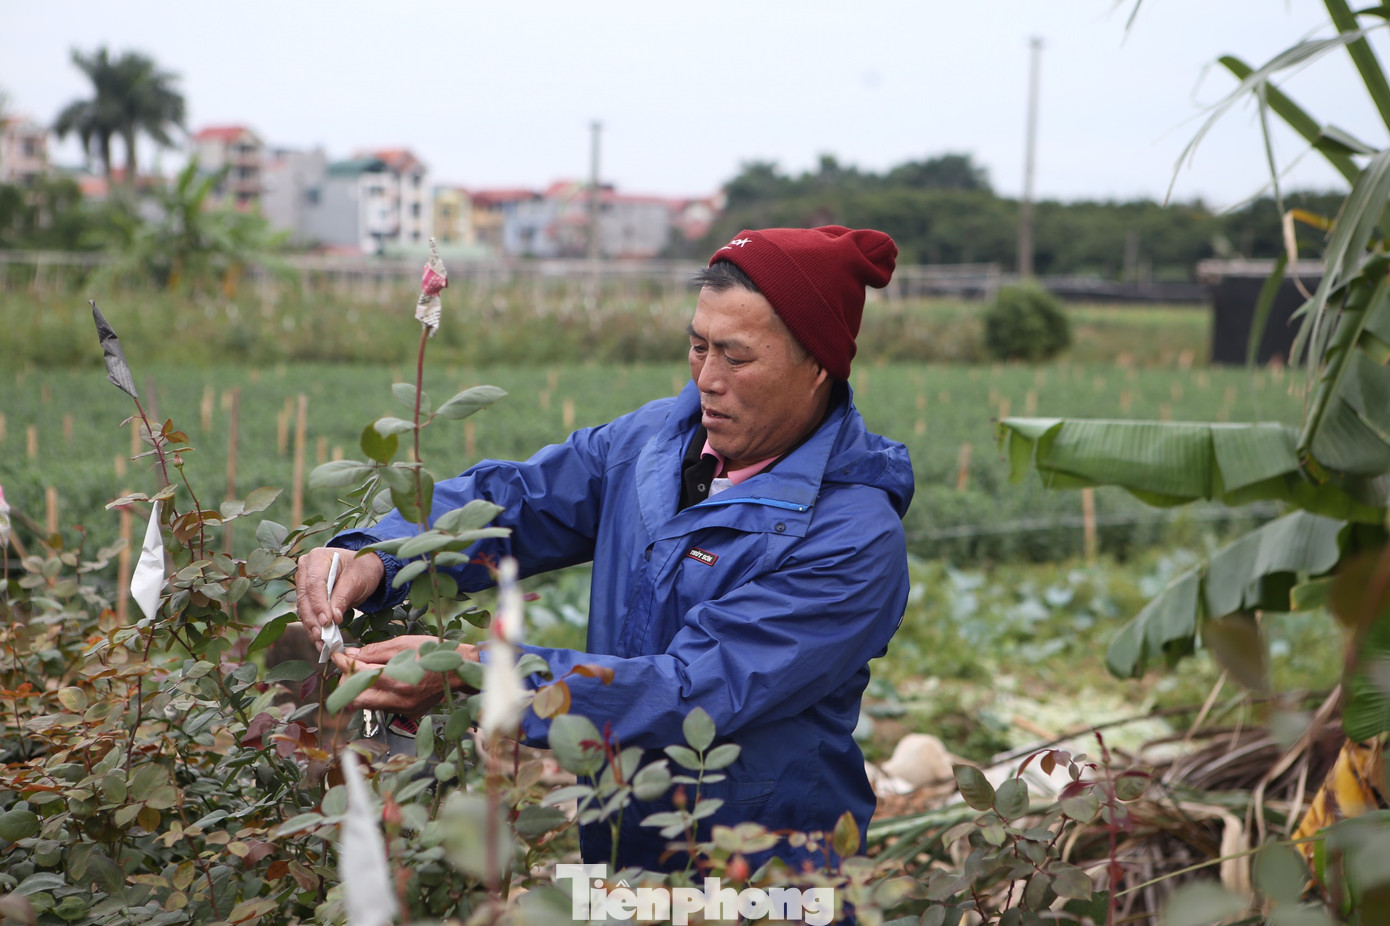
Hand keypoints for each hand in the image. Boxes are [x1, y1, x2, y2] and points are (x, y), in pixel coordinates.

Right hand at [294, 546, 384, 646]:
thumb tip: (332, 619)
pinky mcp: (307, 595)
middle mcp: (306, 568)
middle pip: (305, 597)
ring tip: (321, 643)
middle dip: (313, 619)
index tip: (327, 621)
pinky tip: (320, 640)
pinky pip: (308, 612)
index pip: (314, 584)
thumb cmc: (362, 569)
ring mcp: (303, 582)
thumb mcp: (356, 580)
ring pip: (303, 607)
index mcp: (318, 558)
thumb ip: (343, 597)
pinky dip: (314, 626)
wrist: (364, 568)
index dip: (319, 604)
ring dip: (312, 627)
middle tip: (322, 637)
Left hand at [330, 637, 479, 715]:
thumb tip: (351, 654)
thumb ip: (375, 652)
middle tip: (349, 667)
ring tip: (364, 673)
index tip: (338, 656)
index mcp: (398, 679)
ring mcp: (403, 709)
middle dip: (348, 682)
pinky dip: (378, 693)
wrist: (461, 670)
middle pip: (356, 699)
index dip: (344, 664)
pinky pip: (383, 705)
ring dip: (361, 688)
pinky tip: (383, 681)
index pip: (359, 674)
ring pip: (368, 704)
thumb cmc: (435, 652)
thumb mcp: (404, 644)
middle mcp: (398, 699)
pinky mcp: (408, 713)